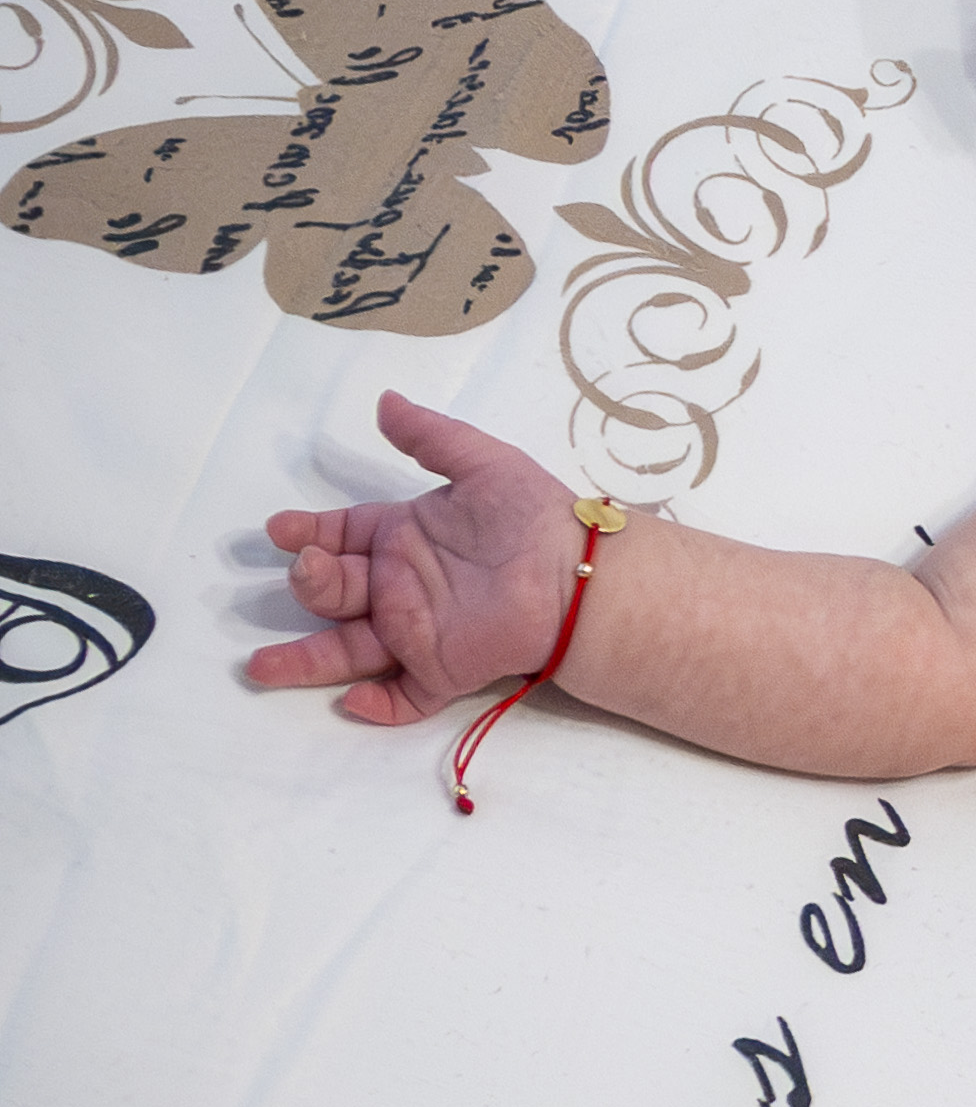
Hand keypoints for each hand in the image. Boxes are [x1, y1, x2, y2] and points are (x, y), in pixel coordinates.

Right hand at [250, 392, 586, 723]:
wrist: (582, 571)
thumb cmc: (534, 514)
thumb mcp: (482, 463)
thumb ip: (430, 437)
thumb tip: (384, 401)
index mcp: (403, 537)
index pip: (340, 536)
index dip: (308, 534)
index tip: (279, 530)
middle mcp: (400, 586)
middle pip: (334, 592)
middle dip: (309, 583)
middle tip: (305, 571)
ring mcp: (418, 631)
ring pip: (349, 651)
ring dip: (306, 660)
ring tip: (261, 664)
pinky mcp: (445, 669)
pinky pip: (405, 697)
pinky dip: (376, 705)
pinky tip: (350, 701)